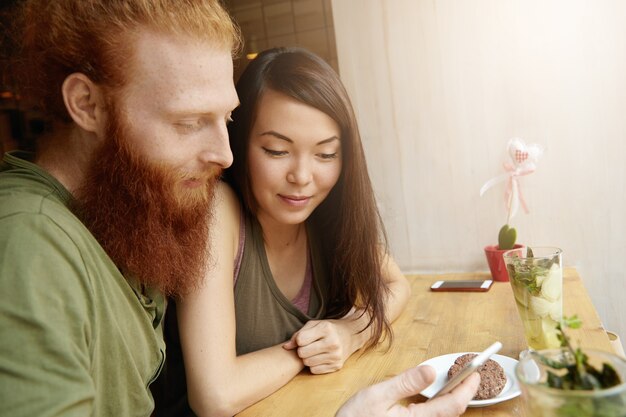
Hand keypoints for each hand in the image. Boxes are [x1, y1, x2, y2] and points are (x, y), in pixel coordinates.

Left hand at [283, 318, 358, 373]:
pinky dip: (314, 366)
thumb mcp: (313, 325)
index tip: (304, 338)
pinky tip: (320, 358)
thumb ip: (298, 334)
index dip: (299, 340)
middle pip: (302, 353)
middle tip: (309, 346)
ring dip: (307, 359)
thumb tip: (285, 347)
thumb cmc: (327, 329)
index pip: (300, 340)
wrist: (349, 335)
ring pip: (307, 363)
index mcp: (326, 328)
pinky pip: (314, 371)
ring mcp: (336, 356)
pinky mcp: (337, 366)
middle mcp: (333, 342)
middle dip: (302, 350)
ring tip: (314, 352)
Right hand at [335, 365, 479, 416]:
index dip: (467, 389)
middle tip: (468, 375)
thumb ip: (405, 383)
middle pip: (452, 413)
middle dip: (463, 394)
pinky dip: (439, 407)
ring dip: (452, 401)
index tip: (475, 373)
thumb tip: (430, 370)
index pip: (453, 405)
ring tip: (455, 384)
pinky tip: (434, 397)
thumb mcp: (377, 395)